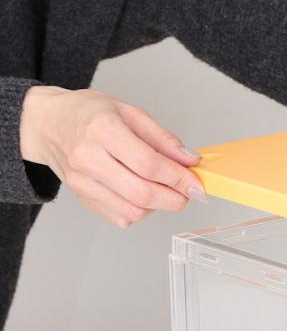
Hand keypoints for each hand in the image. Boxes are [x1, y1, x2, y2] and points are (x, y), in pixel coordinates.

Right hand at [19, 87, 205, 228]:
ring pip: (132, 211)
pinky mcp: (81, 197)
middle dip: (174, 199)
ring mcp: (82, 181)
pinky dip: (138, 212)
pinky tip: (139, 195)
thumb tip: (190, 160)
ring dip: (157, 206)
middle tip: (186, 193)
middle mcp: (88, 157)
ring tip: (161, 189)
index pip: (149, 164)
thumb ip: (163, 138)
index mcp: (103, 130)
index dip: (178, 179)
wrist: (47, 123)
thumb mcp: (129, 112)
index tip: (196, 184)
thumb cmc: (88, 114)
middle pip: (141, 193)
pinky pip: (120, 218)